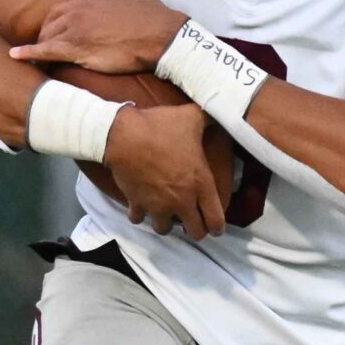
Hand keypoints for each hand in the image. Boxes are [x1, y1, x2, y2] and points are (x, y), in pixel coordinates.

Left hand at [10, 0, 185, 74]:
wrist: (161, 34)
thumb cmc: (157, 21)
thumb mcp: (139, 5)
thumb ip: (128, 7)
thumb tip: (138, 6)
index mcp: (92, 1)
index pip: (63, 10)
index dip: (57, 24)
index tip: (57, 34)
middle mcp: (78, 11)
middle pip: (50, 23)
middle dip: (45, 37)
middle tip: (45, 52)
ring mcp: (75, 28)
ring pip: (46, 37)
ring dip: (40, 48)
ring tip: (36, 62)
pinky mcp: (76, 48)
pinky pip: (46, 50)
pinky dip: (28, 53)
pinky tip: (15, 57)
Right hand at [102, 102, 227, 239]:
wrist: (123, 135)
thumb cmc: (161, 127)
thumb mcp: (192, 117)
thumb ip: (210, 119)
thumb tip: (222, 112)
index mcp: (200, 184)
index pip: (216, 220)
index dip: (218, 227)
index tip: (216, 227)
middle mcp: (182, 200)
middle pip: (195, 232)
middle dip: (196, 230)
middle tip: (193, 222)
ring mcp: (158, 205)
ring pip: (165, 230)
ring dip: (167, 223)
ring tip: (167, 213)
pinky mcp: (136, 203)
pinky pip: (139, 219)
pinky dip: (141, 214)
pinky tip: (143, 206)